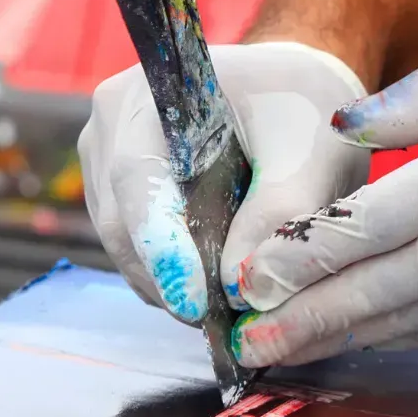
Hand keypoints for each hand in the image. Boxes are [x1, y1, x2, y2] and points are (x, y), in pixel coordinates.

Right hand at [79, 42, 371, 322]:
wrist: (297, 93)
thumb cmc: (305, 110)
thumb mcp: (310, 153)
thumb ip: (278, 211)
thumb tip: (235, 283)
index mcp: (146, 97)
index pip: (137, 180)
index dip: (162, 247)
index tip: (195, 302)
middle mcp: (111, 128)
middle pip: (122, 223)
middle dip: (169, 279)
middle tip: (220, 324)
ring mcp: (108, 164)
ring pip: (126, 246)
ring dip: (171, 285)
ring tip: (226, 311)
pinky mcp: (121, 197)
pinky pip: (137, 251)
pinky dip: (173, 277)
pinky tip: (214, 291)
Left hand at [229, 26, 417, 365]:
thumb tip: (347, 128)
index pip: (369, 224)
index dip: (302, 256)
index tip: (251, 276)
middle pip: (379, 289)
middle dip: (306, 319)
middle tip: (246, 342)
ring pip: (416, 323)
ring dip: (346, 342)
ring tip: (288, 355)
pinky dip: (408, 343)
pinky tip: (369, 347)